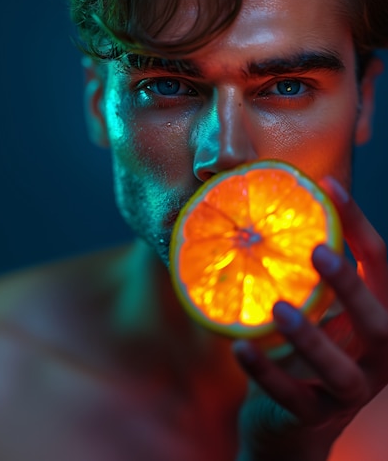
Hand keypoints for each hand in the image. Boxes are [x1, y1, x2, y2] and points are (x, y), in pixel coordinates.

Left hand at [232, 176, 387, 460]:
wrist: (293, 425)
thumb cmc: (306, 350)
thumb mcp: (318, 308)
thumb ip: (311, 275)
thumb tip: (277, 207)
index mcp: (378, 317)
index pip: (380, 266)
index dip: (358, 225)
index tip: (329, 186)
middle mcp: (377, 357)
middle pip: (379, 323)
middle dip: (350, 286)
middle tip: (318, 251)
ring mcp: (350, 392)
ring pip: (343, 371)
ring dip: (313, 338)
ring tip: (279, 308)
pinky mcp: (314, 417)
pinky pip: (293, 397)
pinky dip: (266, 373)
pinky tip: (239, 347)